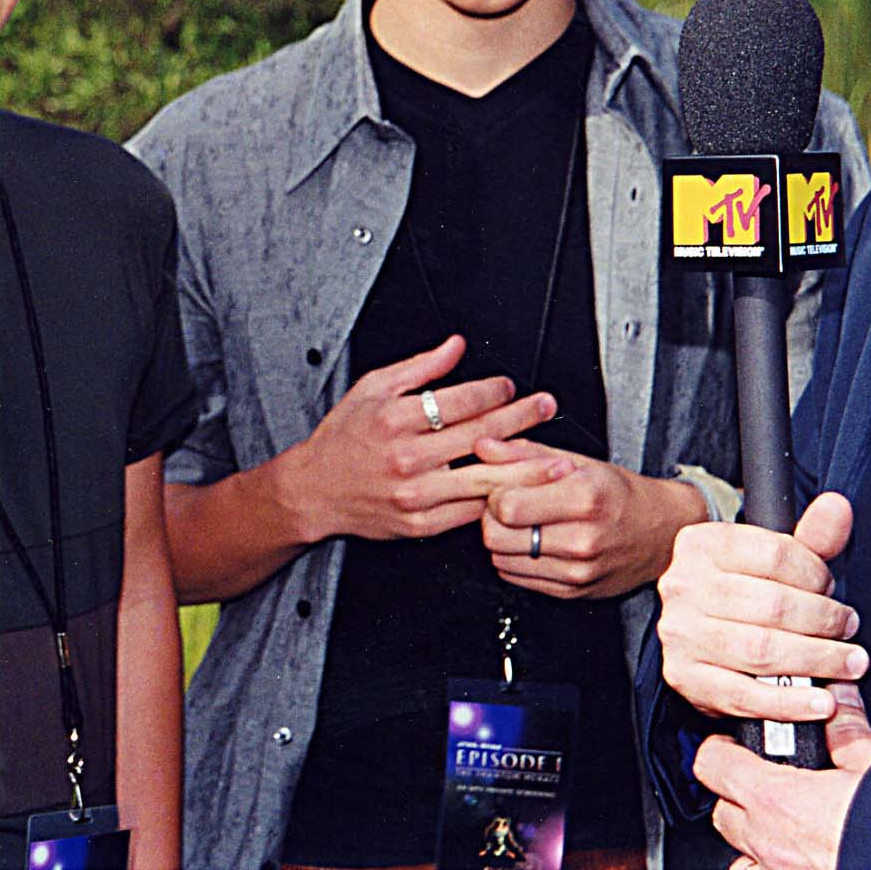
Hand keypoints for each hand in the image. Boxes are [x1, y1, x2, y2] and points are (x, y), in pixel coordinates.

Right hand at [279, 335, 558, 544]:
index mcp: (394, 420)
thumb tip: (456, 346)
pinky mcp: (421, 523)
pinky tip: (518, 489)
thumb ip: (418, 368)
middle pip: (480, 435)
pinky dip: (497, 499)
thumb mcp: (371, 389)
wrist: (314, 491)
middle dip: (522, 418)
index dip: (493, 390)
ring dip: (525, 467)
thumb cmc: (342, 438)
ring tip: (556, 459)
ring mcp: (415, 494)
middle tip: (546, 406)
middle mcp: (406, 457)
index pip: (460, 400)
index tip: (509, 386)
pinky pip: (470, 511)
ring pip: (484, 479)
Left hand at [475, 436, 707, 598]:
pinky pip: (516, 578)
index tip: (505, 488)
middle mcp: (582, 539)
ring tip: (524, 524)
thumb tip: (482, 446)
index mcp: (584, 499)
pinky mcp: (572, 592)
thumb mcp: (578, 462)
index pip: (507, 505)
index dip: (495, 494)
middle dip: (493, 518)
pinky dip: (514, 559)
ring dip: (502, 540)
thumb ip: (525, 454)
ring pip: (501, 559)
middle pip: (496, 535)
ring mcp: (578, 572)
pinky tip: (533, 543)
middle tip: (509, 506)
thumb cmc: (621, 493)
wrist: (664, 533)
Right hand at [656, 491, 865, 720]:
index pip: (774, 555)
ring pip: (761, 650)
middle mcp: (682, 585)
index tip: (832, 589)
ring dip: (817, 661)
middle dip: (825, 622)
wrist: (696, 624)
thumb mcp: (773, 556)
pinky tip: (819, 701)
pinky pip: (744, 694)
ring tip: (847, 663)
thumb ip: (811, 536)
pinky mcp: (684, 675)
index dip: (816, 575)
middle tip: (848, 630)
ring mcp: (680, 633)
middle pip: (772, 605)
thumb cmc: (743, 588)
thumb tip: (838, 507)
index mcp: (701, 545)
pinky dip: (790, 703)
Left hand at [697, 681, 870, 869]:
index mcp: (774, 798)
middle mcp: (764, 838)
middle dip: (736, 793)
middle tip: (763, 783)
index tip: (732, 745)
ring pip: (736, 846)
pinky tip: (784, 860)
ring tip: (779, 822)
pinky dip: (761, 867)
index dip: (719, 750)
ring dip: (749, 832)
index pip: (712, 762)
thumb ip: (845, 730)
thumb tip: (837, 697)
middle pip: (721, 807)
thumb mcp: (870, 767)